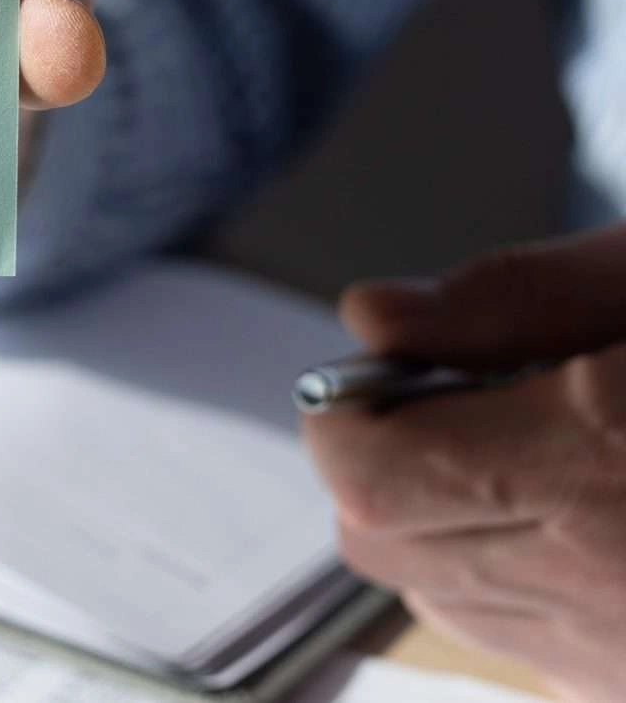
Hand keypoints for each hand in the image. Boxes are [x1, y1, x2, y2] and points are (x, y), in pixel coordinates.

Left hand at [303, 225, 625, 701]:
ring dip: (448, 525)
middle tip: (464, 399)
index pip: (369, 482)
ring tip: (548, 454)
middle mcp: (608, 593)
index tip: (377, 375)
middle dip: (383, 465)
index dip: (345, 421)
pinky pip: (531, 646)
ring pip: (447, 601)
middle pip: (384, 549)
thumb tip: (370, 318)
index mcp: (599, 470)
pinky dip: (523, 581)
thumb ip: (517, 298)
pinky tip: (596, 520)